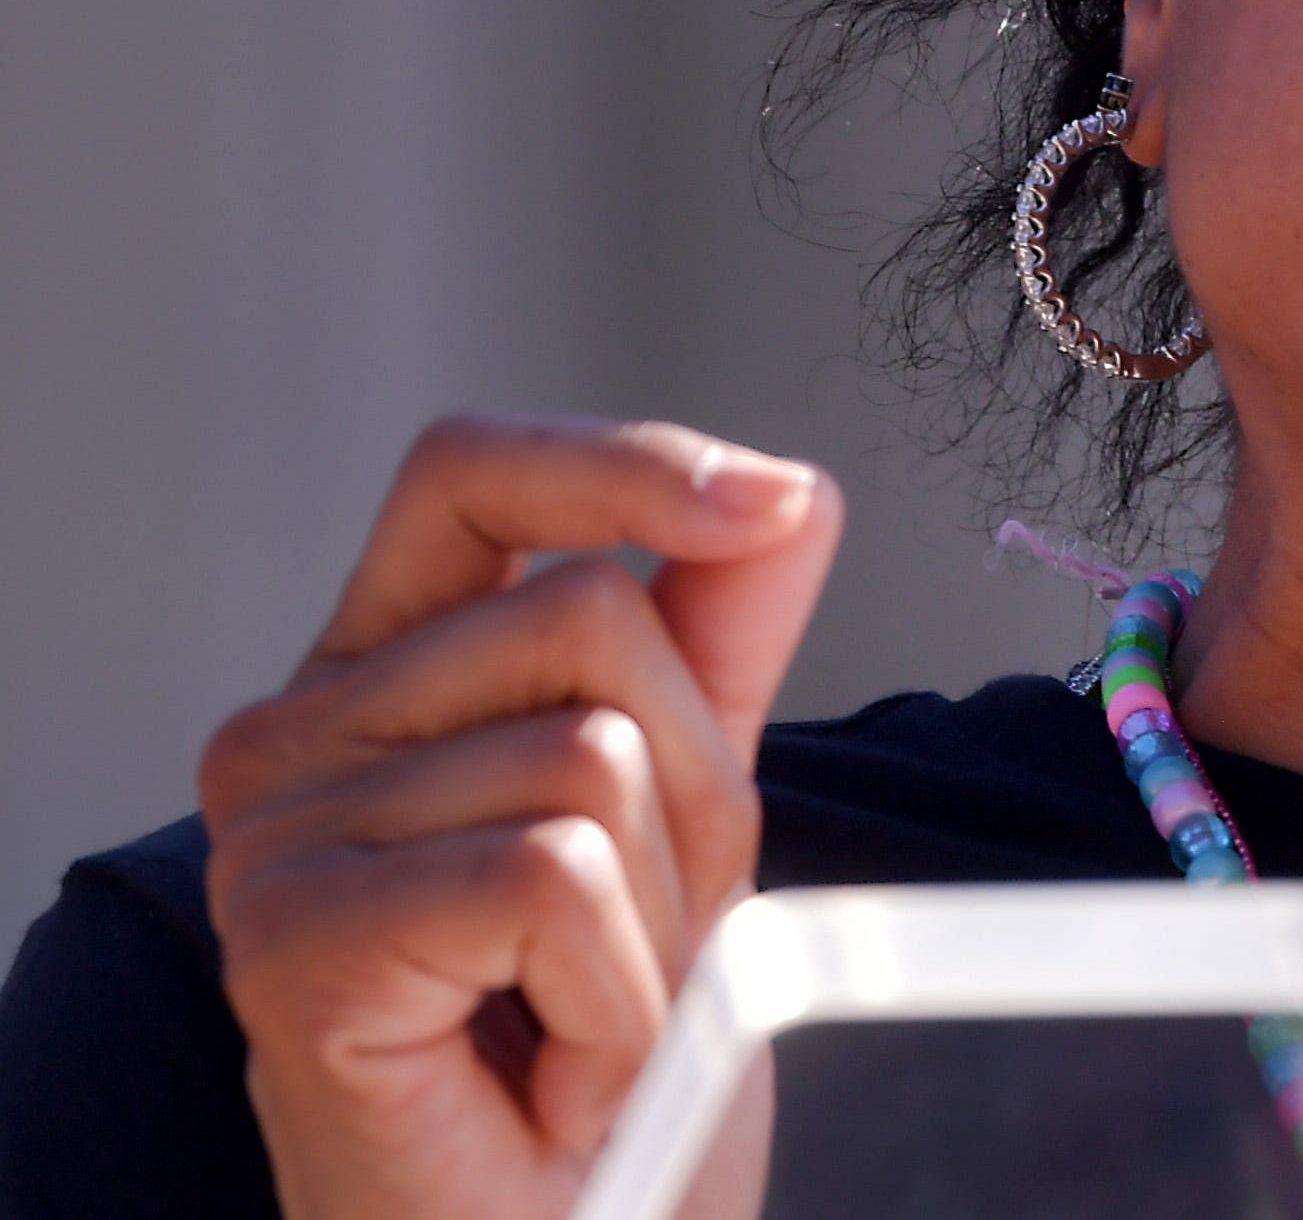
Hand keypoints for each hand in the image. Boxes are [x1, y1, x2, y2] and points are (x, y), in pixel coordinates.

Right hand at [199, 417, 841, 1218]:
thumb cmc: (590, 1057)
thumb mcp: (684, 810)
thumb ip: (718, 643)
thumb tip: (792, 493)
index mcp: (378, 676)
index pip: (474, 474)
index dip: (623, 465)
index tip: (768, 503)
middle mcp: (297, 738)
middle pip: (589, 617)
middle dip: (690, 784)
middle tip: (633, 939)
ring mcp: (276, 838)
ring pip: (591, 749)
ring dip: (659, 914)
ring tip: (591, 1016)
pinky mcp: (294, 939)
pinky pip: (553, 872)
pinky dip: (615, 990)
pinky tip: (564, 1072)